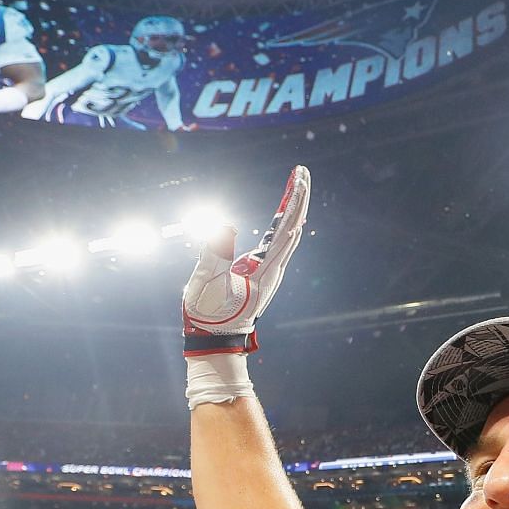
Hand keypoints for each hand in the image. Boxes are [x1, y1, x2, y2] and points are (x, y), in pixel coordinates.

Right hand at [181, 164, 308, 355]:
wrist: (216, 337)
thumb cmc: (210, 313)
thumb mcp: (206, 284)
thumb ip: (214, 254)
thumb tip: (226, 225)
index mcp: (264, 269)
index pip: (284, 230)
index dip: (292, 204)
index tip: (299, 180)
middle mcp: (274, 267)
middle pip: (292, 226)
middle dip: (298, 197)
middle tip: (302, 170)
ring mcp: (270, 269)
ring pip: (289, 232)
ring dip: (294, 206)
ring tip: (299, 182)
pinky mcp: (262, 270)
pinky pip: (279, 240)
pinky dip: (286, 221)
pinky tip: (290, 212)